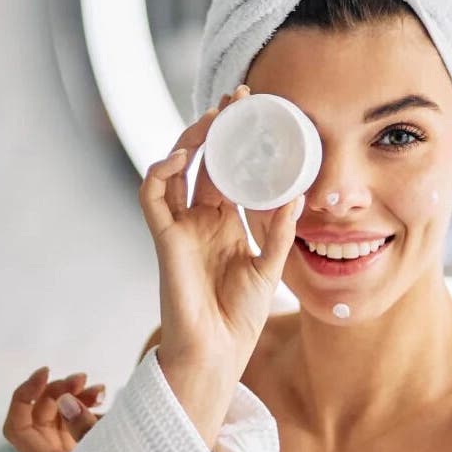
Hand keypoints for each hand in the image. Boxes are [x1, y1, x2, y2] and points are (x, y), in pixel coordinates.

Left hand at [2, 366, 104, 451]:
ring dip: (76, 396)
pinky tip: (106, 401)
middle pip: (41, 414)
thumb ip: (83, 424)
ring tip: (100, 388)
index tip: (46, 372)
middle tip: (84, 378)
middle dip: (60, 390)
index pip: (18, 424)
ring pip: (61, 415)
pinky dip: (88, 406)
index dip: (24, 395)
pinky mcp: (87, 448)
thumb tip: (68, 400)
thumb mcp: (104, 450)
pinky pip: (78, 420)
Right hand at [139, 85, 304, 446]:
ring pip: (174, 170)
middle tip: (236, 99)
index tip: (257, 113)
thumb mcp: (269, 266)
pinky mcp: (164, 240)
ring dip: (189, 141)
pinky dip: (160, 172)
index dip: (238, 143)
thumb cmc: (240, 315)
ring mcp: (180, 228)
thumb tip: (299, 195)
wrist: (218, 352)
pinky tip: (180, 156)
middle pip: (203, 163)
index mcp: (226, 224)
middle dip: (216, 129)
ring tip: (212, 118)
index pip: (229, 172)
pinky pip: (152, 196)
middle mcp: (201, 220)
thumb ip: (280, 232)